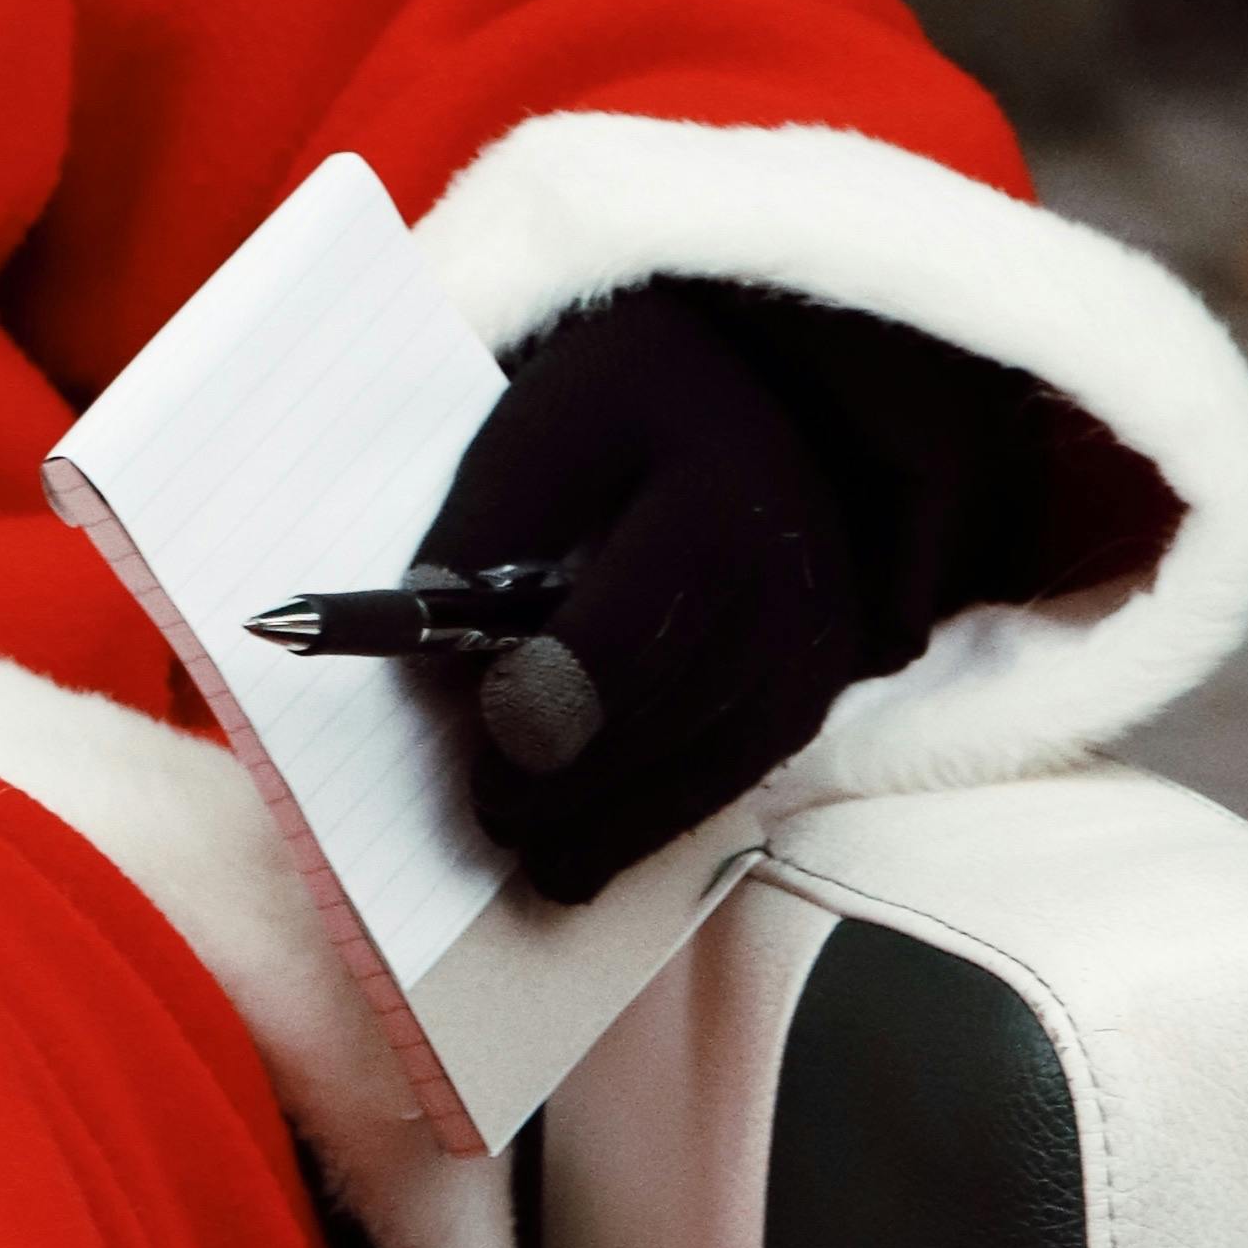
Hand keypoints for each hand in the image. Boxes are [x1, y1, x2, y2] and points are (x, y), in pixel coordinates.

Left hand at [429, 283, 866, 904]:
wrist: (766, 389)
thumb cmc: (628, 404)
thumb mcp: (542, 423)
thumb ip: (483, 524)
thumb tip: (428, 636)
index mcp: (715, 504)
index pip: (626, 638)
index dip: (550, 710)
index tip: (488, 755)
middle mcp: (788, 582)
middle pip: (669, 716)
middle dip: (574, 784)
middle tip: (492, 816)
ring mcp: (818, 640)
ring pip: (712, 763)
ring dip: (618, 824)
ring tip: (534, 857)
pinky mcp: (820, 682)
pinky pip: (740, 771)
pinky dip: (664, 815)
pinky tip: (595, 844)